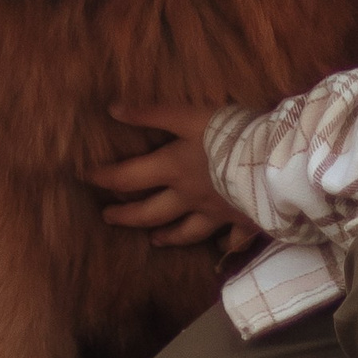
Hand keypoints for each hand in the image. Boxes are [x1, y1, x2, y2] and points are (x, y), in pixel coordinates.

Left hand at [88, 104, 262, 259]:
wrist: (271, 165)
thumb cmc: (230, 135)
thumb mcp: (188, 115)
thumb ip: (151, 113)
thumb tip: (113, 109)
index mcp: (172, 169)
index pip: (128, 177)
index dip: (104, 177)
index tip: (86, 178)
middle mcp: (188, 197)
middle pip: (150, 212)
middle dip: (127, 215)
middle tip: (109, 217)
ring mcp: (214, 214)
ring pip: (185, 232)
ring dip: (168, 236)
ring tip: (154, 239)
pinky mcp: (242, 222)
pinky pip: (231, 240)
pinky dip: (225, 245)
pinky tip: (222, 249)